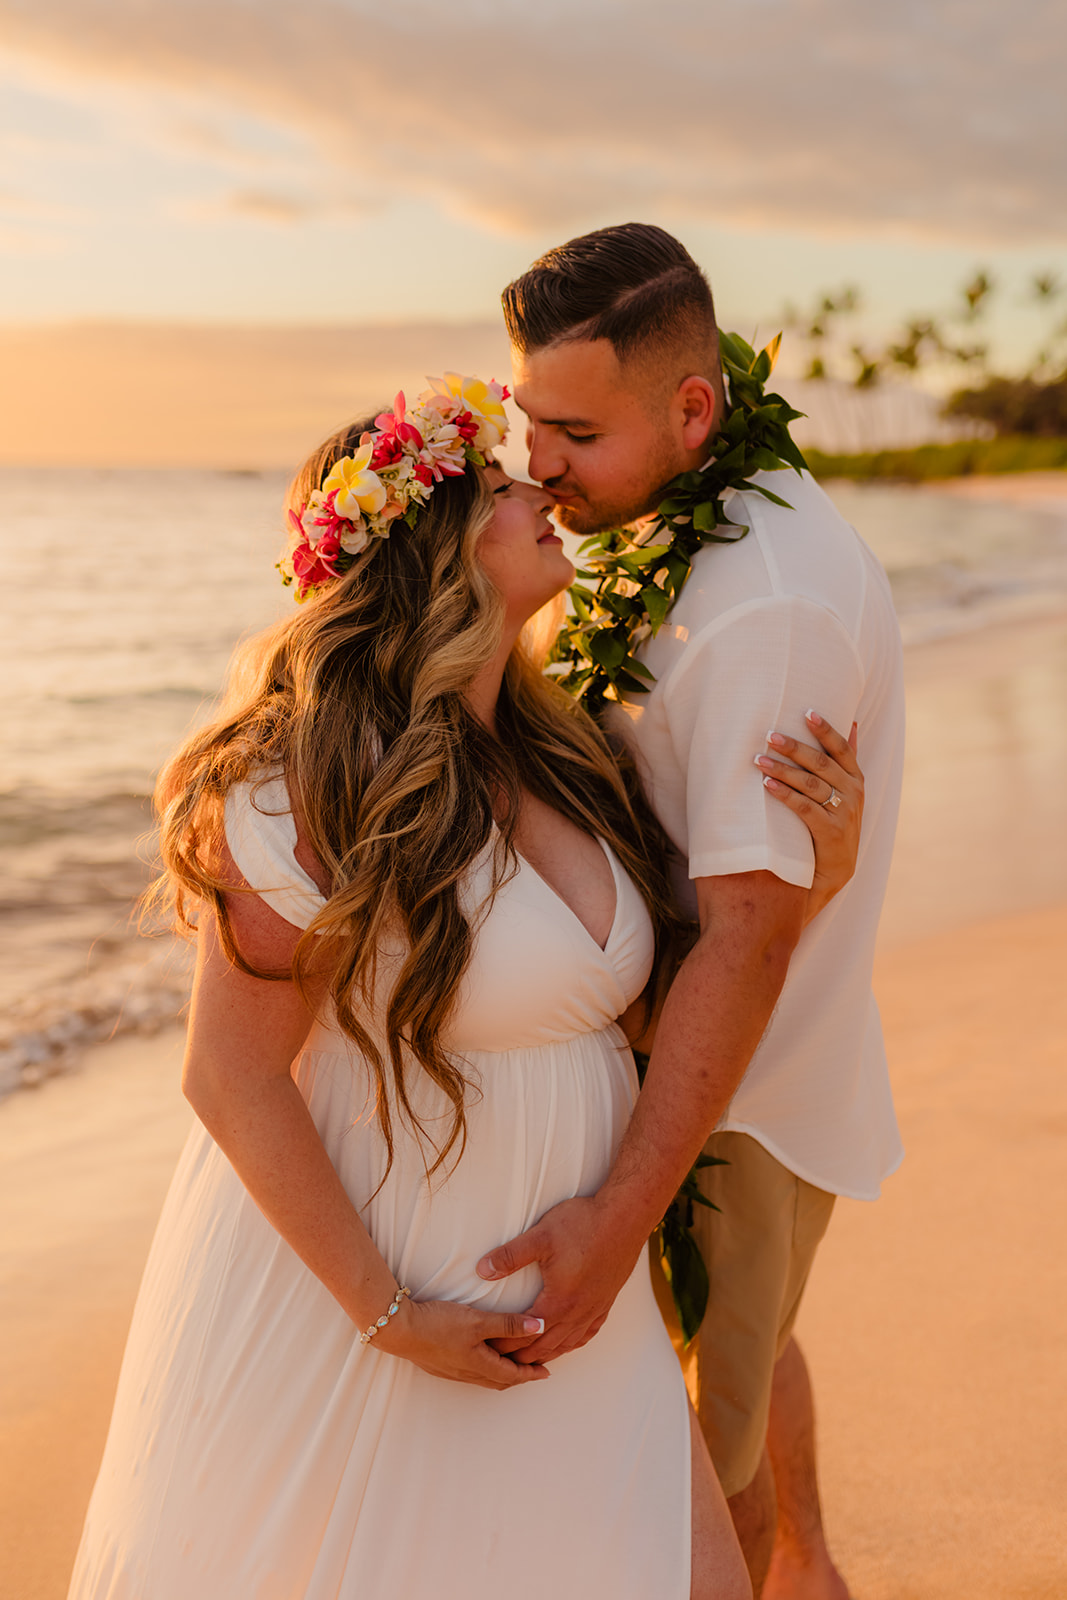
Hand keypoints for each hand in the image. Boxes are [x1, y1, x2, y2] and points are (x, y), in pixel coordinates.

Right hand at [376, 1296, 549, 1389]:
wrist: (400, 1330)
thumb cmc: (439, 1325)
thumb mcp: (479, 1321)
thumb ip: (509, 1324)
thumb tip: (541, 1327)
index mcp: (480, 1365)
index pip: (513, 1375)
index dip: (532, 1373)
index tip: (546, 1372)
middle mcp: (468, 1372)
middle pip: (500, 1380)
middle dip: (519, 1375)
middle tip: (534, 1369)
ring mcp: (452, 1370)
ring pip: (485, 1376)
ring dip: (502, 1371)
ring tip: (512, 1363)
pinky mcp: (441, 1363)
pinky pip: (471, 1371)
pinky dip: (485, 1366)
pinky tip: (482, 1356)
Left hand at [476, 1195, 641, 1363]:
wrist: (625, 1218)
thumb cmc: (583, 1224)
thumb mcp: (540, 1237)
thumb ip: (509, 1256)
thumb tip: (481, 1271)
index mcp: (559, 1301)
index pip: (525, 1334)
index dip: (505, 1344)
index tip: (488, 1349)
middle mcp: (578, 1312)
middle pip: (545, 1346)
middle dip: (521, 1356)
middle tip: (501, 1362)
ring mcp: (594, 1308)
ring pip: (567, 1343)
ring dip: (546, 1354)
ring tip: (529, 1361)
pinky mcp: (606, 1301)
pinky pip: (587, 1333)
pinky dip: (572, 1343)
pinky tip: (567, 1343)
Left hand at [755, 711, 862, 917]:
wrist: (834, 872)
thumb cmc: (833, 824)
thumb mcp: (845, 792)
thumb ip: (846, 760)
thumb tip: (853, 722)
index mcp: (856, 779)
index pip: (842, 748)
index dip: (826, 729)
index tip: (806, 712)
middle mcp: (853, 793)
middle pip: (821, 763)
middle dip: (794, 747)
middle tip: (769, 734)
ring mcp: (844, 813)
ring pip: (810, 784)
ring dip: (782, 769)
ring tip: (758, 759)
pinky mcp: (830, 832)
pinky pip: (804, 808)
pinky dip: (785, 794)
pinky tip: (767, 786)